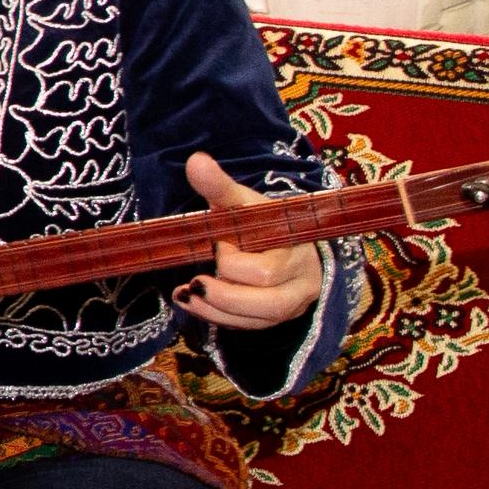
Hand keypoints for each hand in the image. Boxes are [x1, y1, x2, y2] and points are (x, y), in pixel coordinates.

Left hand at [171, 150, 319, 333]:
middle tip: (196, 280)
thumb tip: (195, 161)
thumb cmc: (261, 221)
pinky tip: (190, 302)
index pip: (268, 271)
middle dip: (225, 295)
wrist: (280, 239)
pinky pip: (248, 328)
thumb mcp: (243, 202)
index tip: (218, 245)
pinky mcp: (274, 320)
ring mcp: (291, 305)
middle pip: (269, 304)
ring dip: (215, 310)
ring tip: (186, 293)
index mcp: (298, 251)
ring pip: (258, 322)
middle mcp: (302, 283)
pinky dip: (216, 318)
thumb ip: (219, 186)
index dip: (235, 263)